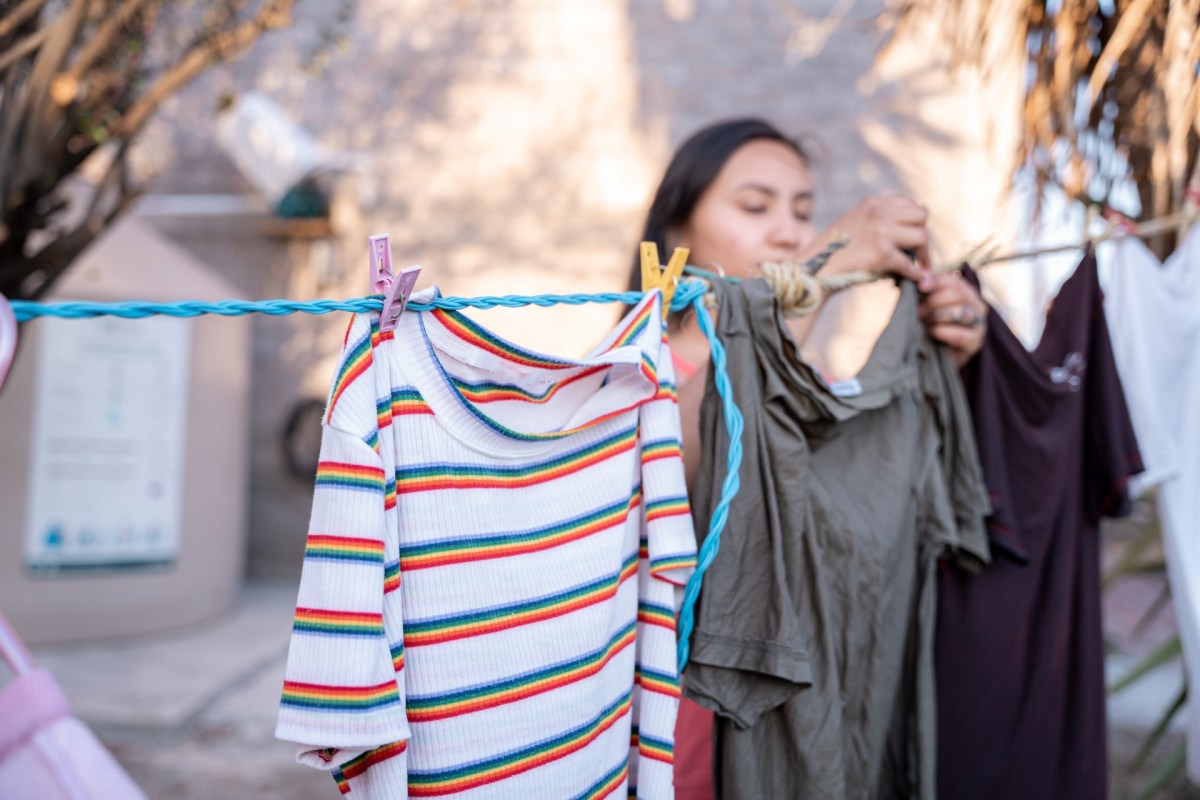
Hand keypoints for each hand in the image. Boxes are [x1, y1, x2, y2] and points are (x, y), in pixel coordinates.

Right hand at [815, 194, 934, 288]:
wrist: (815, 267)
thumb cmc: (834, 249)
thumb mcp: (856, 221)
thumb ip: (879, 219)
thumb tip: (910, 228)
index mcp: (873, 202)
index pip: (910, 203)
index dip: (914, 221)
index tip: (914, 235)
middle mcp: (879, 212)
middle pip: (922, 216)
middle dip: (923, 233)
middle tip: (920, 251)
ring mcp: (881, 232)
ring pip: (922, 237)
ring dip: (924, 254)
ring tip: (921, 266)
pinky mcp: (882, 254)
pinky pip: (909, 264)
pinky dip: (915, 274)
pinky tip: (917, 279)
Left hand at [917, 273, 987, 365]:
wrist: (937, 357)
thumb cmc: (932, 327)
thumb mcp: (929, 307)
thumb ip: (928, 292)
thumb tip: (921, 275)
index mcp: (967, 294)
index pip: (955, 281)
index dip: (936, 281)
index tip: (920, 287)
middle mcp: (978, 306)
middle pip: (958, 293)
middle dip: (935, 301)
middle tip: (920, 312)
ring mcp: (979, 324)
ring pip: (961, 311)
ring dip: (938, 316)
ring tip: (926, 323)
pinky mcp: (975, 343)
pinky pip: (960, 334)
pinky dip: (943, 332)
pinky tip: (932, 332)